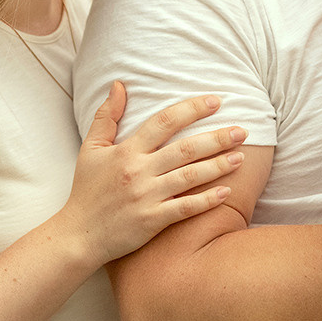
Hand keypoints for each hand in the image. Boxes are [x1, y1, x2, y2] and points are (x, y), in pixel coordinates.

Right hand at [60, 83, 246, 260]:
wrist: (78, 236)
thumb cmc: (86, 190)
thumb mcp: (91, 149)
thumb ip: (106, 116)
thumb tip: (119, 85)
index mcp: (126, 151)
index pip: (164, 122)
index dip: (191, 109)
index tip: (216, 101)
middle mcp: (138, 171)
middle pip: (185, 149)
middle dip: (216, 138)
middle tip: (242, 131)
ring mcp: (146, 197)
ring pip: (190, 177)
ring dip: (218, 166)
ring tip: (241, 157)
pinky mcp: (152, 221)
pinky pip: (185, 209)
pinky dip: (207, 200)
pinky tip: (227, 192)